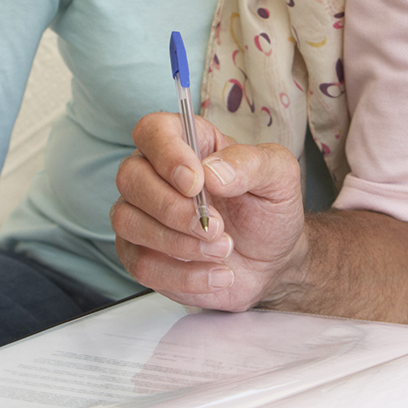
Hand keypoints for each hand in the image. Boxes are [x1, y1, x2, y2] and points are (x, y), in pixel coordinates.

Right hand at [111, 112, 306, 310]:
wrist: (271, 262)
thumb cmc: (268, 211)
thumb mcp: (279, 177)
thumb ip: (251, 163)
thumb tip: (212, 171)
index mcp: (187, 143)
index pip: (152, 131)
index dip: (167, 155)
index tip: (196, 184)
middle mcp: (155, 174)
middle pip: (130, 177)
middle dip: (172, 208)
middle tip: (216, 227)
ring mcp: (142, 215)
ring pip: (127, 221)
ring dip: (178, 243)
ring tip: (223, 250)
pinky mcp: (141, 254)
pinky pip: (140, 264)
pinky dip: (183, 275)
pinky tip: (217, 274)